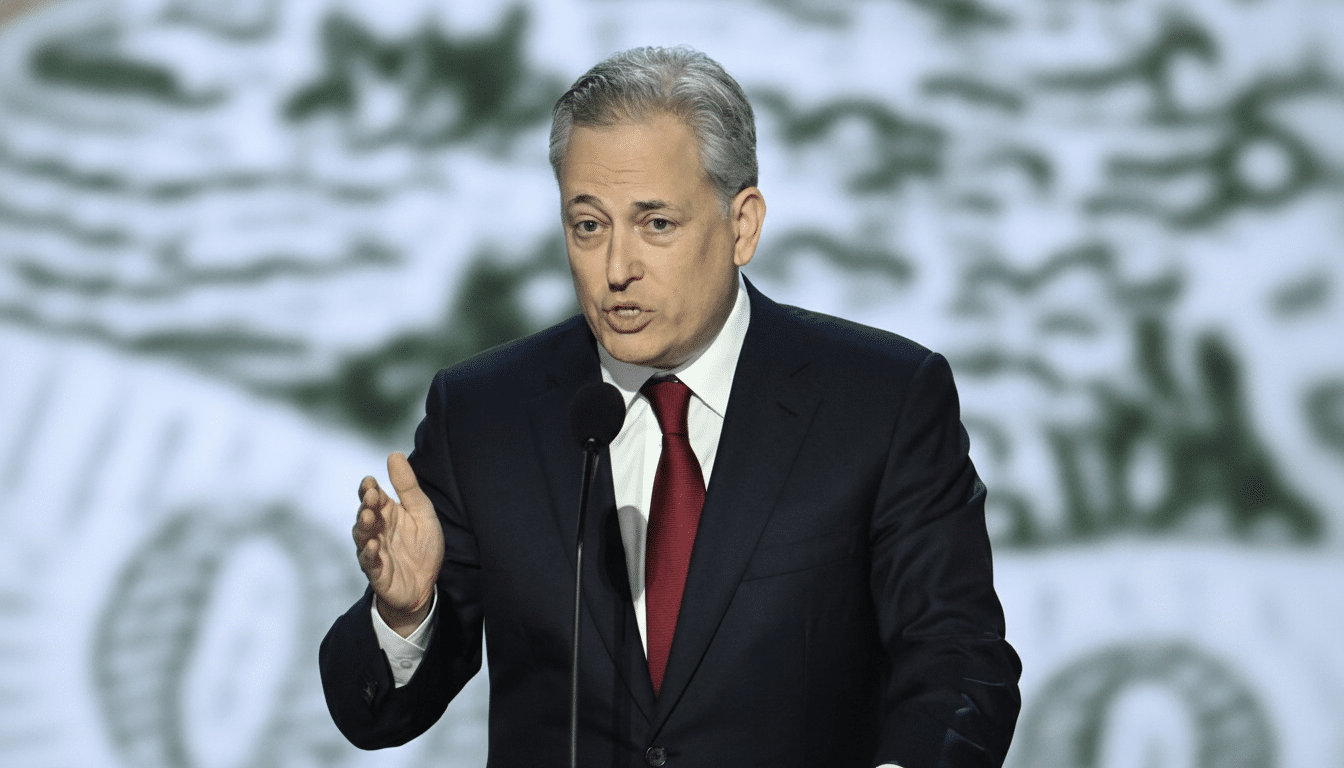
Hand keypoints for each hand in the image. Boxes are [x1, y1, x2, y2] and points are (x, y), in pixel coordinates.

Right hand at [353, 452, 444, 636]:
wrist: (425, 585)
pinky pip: (369, 561)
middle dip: (366, 504)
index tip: (371, 481)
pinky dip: (370, 553)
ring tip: (368, 516)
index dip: (369, 488)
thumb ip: (408, 487)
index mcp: (387, 512)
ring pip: (362, 536)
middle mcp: (376, 529)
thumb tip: (394, 454)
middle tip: (371, 496)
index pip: (372, 495)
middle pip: (364, 513)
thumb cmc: (422, 546)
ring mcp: (374, 550)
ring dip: (363, 525)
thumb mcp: (421, 513)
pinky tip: (374, 545)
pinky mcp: (376, 571)